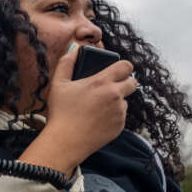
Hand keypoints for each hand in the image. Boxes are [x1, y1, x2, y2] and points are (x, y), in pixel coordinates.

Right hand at [19, 43, 136, 176]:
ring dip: (117, 101)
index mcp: (102, 82)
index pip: (126, 66)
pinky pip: (121, 116)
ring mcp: (119, 112)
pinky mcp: (120, 127)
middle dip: (124, 82)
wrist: (65, 142)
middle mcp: (115, 96)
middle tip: (110, 87)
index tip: (116, 71)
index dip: (122, 67)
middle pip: (133, 82)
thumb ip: (66, 62)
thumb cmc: (60, 113)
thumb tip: (74, 50)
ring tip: (97, 107)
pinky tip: (97, 120)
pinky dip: (113, 116)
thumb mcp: (58, 84)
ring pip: (125, 101)